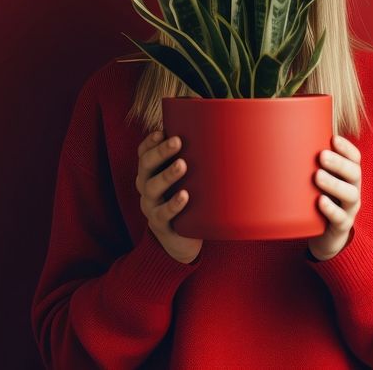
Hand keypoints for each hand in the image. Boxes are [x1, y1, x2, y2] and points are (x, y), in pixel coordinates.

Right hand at [135, 130, 202, 263]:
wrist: (182, 240)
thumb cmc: (189, 201)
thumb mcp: (190, 179)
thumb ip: (198, 160)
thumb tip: (229, 131)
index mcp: (151, 173)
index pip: (144, 153)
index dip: (149, 142)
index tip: (162, 131)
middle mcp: (147, 187)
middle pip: (145, 166)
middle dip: (160, 152)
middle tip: (177, 141)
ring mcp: (151, 207)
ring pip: (152, 188)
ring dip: (166, 175)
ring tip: (182, 165)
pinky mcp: (161, 225)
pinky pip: (162, 215)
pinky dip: (172, 205)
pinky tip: (184, 196)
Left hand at [308, 135, 361, 260]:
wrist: (325, 237)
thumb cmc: (319, 201)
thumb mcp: (317, 182)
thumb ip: (310, 164)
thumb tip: (284, 139)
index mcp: (349, 177)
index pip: (355, 159)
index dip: (347, 148)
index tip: (333, 139)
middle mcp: (353, 190)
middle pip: (354, 173)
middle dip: (338, 163)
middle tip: (321, 156)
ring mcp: (349, 209)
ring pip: (350, 195)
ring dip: (334, 183)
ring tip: (317, 176)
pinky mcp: (342, 227)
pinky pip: (340, 218)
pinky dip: (331, 209)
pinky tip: (320, 201)